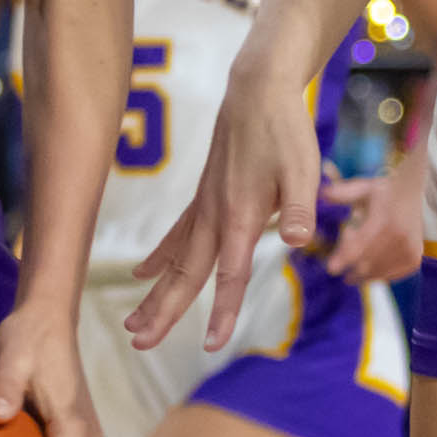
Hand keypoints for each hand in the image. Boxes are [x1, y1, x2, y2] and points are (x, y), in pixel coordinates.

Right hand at [133, 55, 317, 352]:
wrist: (257, 92)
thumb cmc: (284, 131)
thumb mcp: (302, 168)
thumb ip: (300, 207)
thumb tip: (298, 241)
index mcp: (240, 217)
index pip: (230, 275)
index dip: (222, 311)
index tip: (211, 345)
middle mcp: (215, 217)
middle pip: (186, 274)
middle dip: (164, 311)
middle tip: (141, 343)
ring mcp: (204, 207)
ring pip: (175, 260)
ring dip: (154, 293)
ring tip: (134, 323)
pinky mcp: (203, 198)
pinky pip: (176, 236)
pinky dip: (159, 258)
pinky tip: (143, 275)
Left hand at [322, 169, 425, 286]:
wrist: (412, 195)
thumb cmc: (383, 192)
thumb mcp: (363, 189)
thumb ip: (342, 193)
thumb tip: (322, 193)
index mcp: (384, 221)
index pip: (360, 245)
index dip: (344, 259)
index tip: (330, 269)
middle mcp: (399, 238)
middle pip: (366, 263)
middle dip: (350, 264)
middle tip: (339, 258)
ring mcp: (409, 250)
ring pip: (377, 272)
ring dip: (362, 270)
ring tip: (356, 259)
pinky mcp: (413, 259)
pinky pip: (390, 275)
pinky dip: (377, 273)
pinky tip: (369, 268)